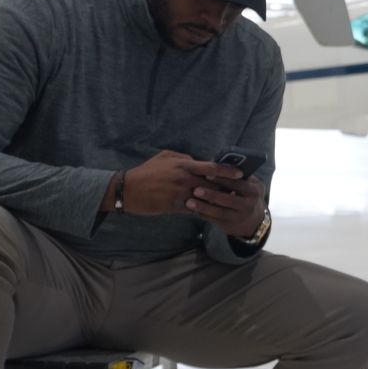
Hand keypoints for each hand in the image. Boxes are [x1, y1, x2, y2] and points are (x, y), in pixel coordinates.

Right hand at [117, 150, 239, 216]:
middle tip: (239, 191)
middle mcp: (184, 179)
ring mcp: (179, 193)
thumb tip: (198, 160)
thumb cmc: (146, 171)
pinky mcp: (173, 206)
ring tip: (228, 203)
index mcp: (184, 165)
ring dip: (216, 201)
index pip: (212, 167)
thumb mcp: (165, 157)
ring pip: (205, 198)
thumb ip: (184, 158)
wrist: (126, 189)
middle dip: (226, 188)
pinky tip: (209, 212)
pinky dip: (202, 210)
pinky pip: (193, 209)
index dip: (228, 171)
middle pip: (212, 184)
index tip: (241, 173)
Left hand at [187, 173, 267, 239]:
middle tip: (196, 189)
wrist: (254, 221)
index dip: (223, 179)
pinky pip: (214, 220)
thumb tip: (221, 165)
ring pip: (219, 212)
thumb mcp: (251, 185)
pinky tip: (192, 210)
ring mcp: (239, 217)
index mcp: (254, 190)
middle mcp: (248, 205)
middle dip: (211, 194)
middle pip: (228, 199)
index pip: (238, 184)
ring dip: (203, 207)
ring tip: (189, 202)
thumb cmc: (248, 196)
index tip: (208, 174)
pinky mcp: (229, 226)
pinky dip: (203, 214)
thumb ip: (240, 177)